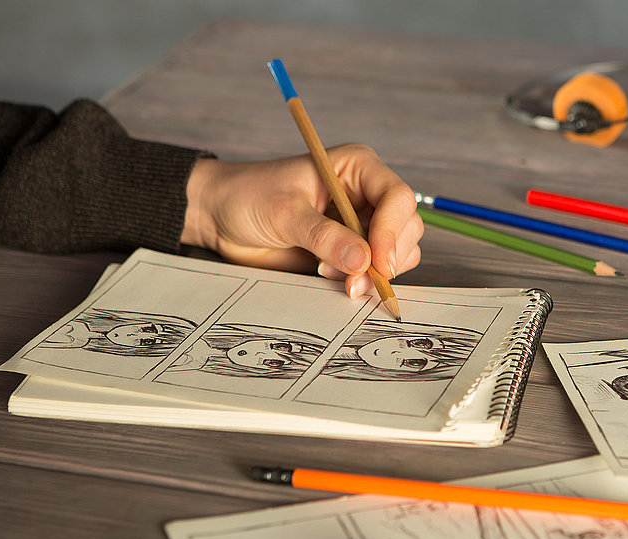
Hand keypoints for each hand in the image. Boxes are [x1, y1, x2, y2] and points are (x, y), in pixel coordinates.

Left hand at [181, 144, 422, 297]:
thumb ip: (323, 236)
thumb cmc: (247, 197)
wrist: (220, 218)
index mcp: (356, 168)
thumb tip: (363, 260)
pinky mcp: (353, 251)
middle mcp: (367, 194)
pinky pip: (379, 270)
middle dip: (386, 257)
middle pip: (407, 227)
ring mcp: (362, 224)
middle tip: (354, 279)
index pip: (397, 197)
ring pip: (401, 252)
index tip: (377, 261)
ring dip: (376, 272)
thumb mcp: (284, 213)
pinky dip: (367, 281)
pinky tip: (338, 280)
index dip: (393, 230)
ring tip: (334, 275)